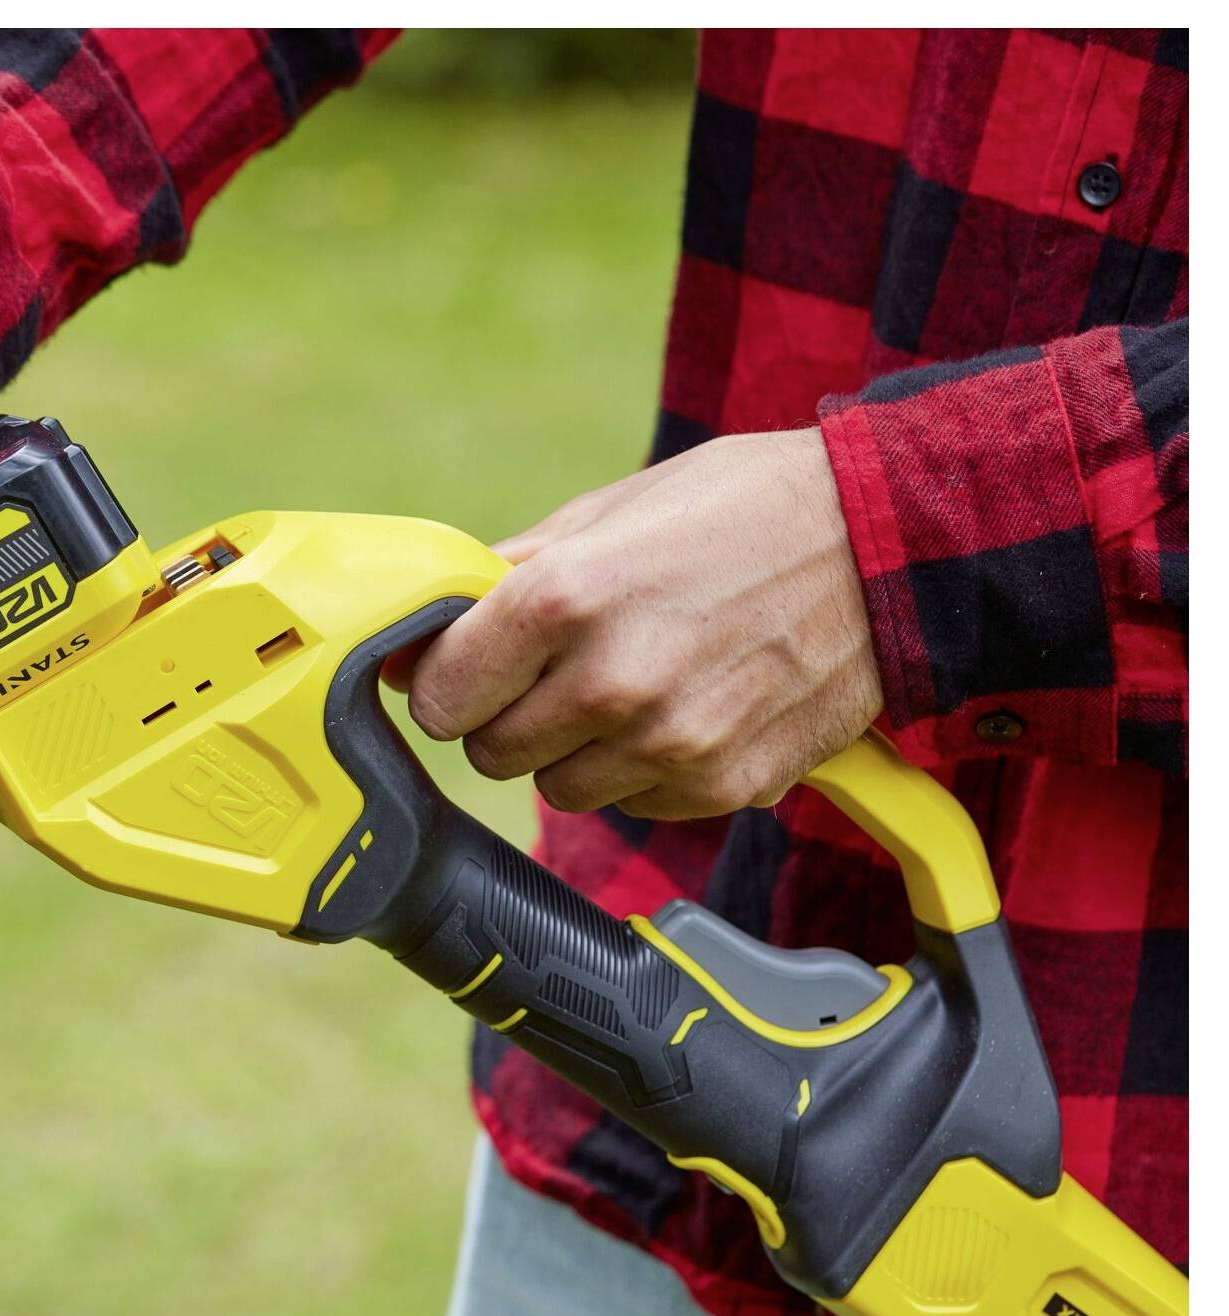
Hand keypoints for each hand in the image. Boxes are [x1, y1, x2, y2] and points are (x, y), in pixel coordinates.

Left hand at [406, 428, 882, 819]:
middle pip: (491, 753)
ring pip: (560, 790)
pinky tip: (687, 708)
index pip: (441, 698)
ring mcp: (671, 745)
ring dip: (576, 751)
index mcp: (564, 598)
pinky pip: (637, 805)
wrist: (890, 545)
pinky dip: (645, 771)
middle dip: (507, 717)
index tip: (466, 670)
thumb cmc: (742, 509)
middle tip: (554, 672)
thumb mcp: (610, 512)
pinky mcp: (725, 785)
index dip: (447, 683)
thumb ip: (510, 575)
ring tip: (631, 686)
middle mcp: (612, 682)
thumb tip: (425, 630)